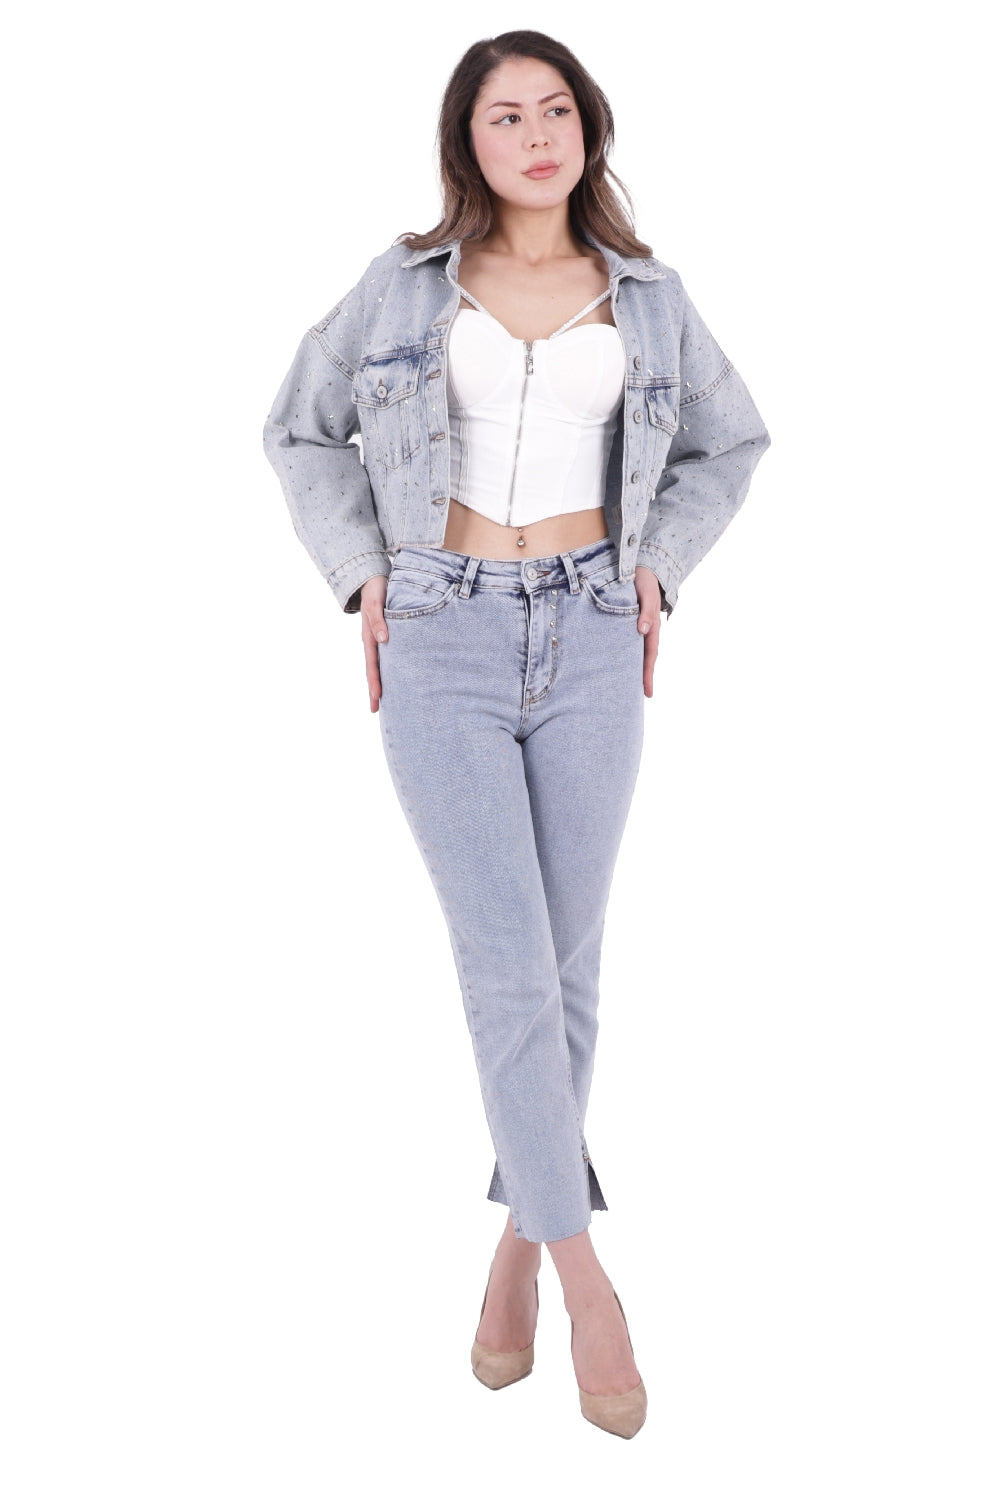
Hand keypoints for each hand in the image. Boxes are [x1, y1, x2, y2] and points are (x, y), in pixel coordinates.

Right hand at [360, 574, 388, 712]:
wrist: (373, 578)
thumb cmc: (376, 590)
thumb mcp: (376, 602)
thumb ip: (379, 619)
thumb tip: (383, 639)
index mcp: (369, 636)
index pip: (372, 665)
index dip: (375, 682)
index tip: (377, 698)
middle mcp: (373, 641)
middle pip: (373, 670)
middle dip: (375, 690)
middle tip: (376, 710)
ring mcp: (378, 640)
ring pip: (379, 665)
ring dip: (382, 682)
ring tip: (386, 701)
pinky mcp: (384, 635)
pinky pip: (386, 656)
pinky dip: (389, 669)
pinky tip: (397, 677)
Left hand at [633, 565, 662, 697]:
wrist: (641, 567)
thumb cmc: (644, 581)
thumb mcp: (646, 593)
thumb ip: (645, 611)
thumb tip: (643, 630)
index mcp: (651, 626)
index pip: (649, 655)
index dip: (647, 674)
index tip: (647, 692)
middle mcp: (646, 630)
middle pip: (644, 658)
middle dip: (642, 677)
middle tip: (640, 697)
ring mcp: (638, 627)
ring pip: (636, 652)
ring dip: (634, 668)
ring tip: (628, 686)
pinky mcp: (628, 622)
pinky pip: (627, 642)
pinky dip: (625, 654)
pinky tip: (617, 662)